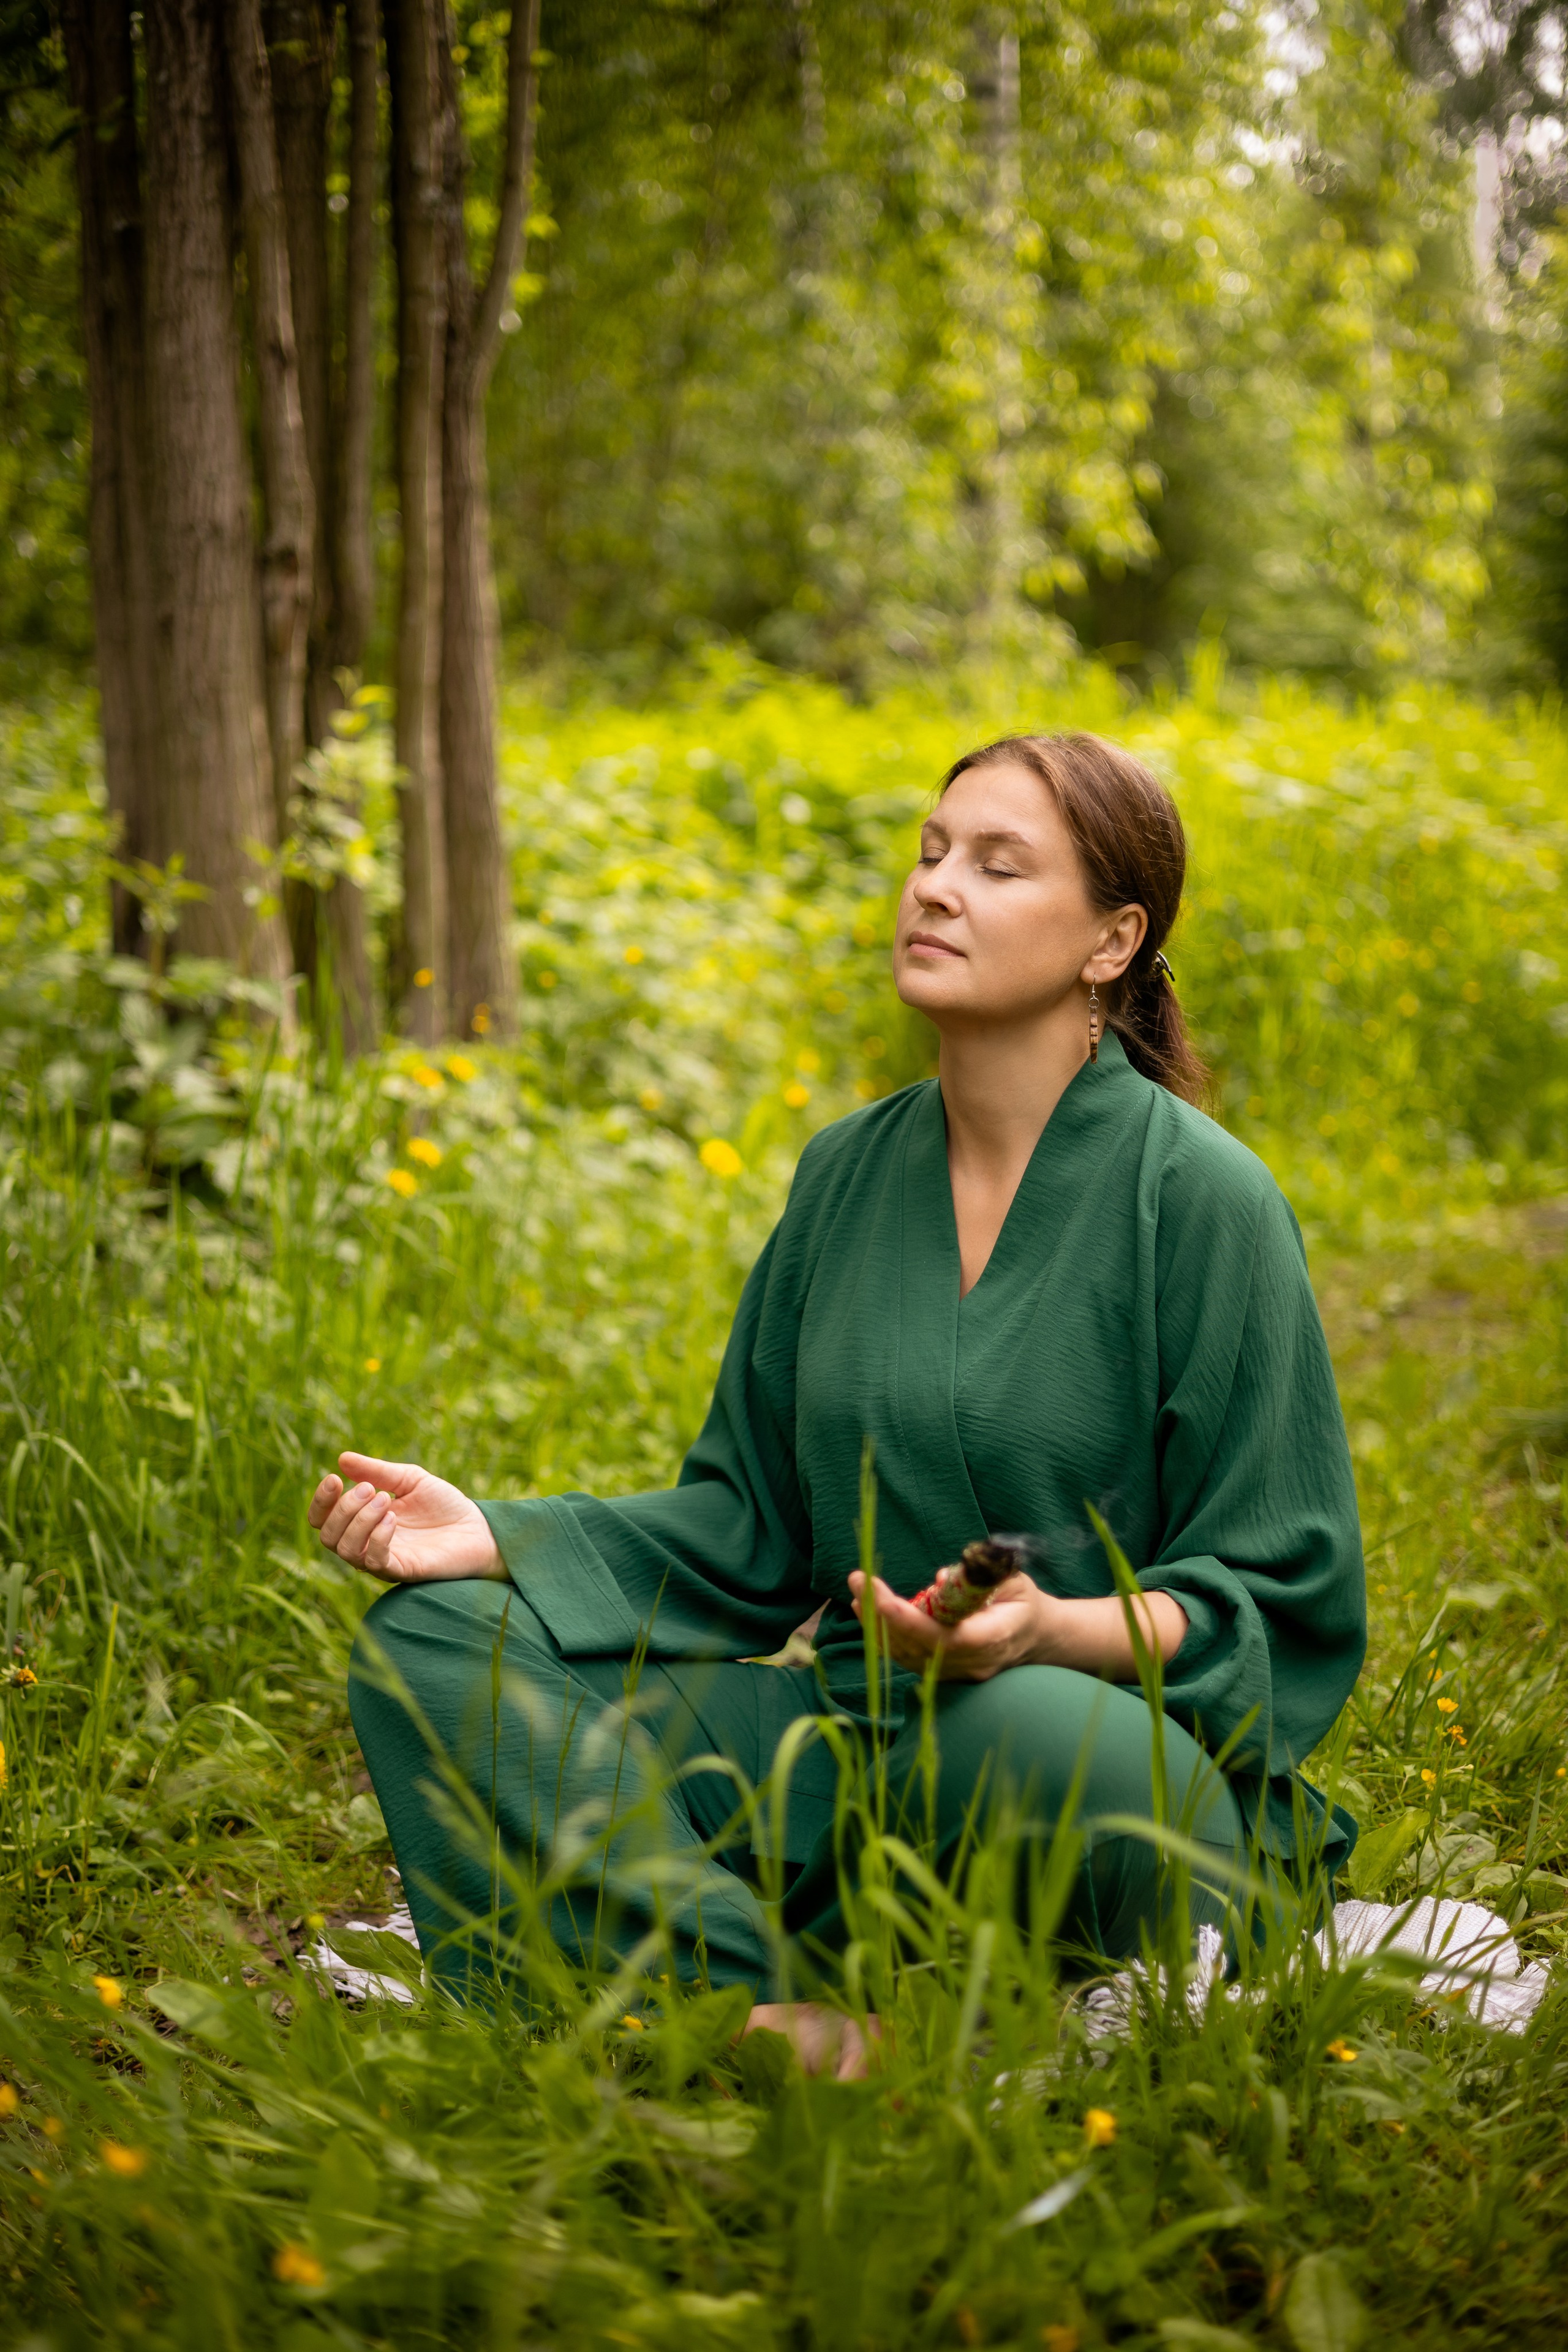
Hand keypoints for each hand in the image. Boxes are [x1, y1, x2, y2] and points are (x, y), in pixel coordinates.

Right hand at [307, 1452, 503, 1584]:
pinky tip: (394, 1519)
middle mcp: (367, 1544)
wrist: (479, 1529)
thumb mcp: (409, 1479)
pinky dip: (377, 1538)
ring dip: (359, 1521)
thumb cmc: (444, 1505)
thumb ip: (377, 1471)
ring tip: (384, 1500)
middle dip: (343, 1508)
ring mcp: (383, 1560)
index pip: (323, 1519)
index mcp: (363, 1521)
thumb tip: (342, 1459)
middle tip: (371, 1490)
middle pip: (328, 1536)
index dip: (321, 1501)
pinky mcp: (402, 1571)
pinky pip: (374, 1562)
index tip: (334, 1478)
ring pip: (346, 1550)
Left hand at [848, 1569, 1051, 1681]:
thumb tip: (939, 1580)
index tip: (880, 1597)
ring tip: (857, 1592)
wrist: (1036, 1638)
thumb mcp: (1013, 1580)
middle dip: (881, 1614)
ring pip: (906, 1656)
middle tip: (857, 1579)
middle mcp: (972, 1664)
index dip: (908, 1621)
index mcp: (994, 1638)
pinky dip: (882, 1635)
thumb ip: (982, 1578)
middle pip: (917, 1648)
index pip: (945, 1639)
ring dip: (876, 1624)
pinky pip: (906, 1658)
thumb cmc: (1023, 1602)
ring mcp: (956, 1674)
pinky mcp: (942, 1673)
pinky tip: (866, 1610)